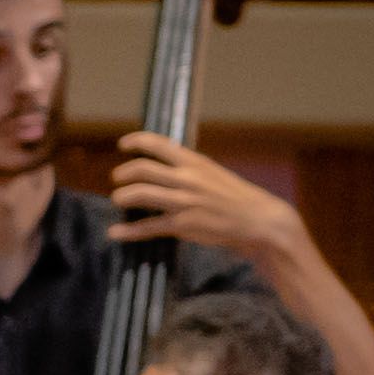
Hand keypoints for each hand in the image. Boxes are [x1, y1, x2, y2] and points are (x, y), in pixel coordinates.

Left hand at [108, 132, 310, 277]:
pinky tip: (115, 233)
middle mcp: (187, 178)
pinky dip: (128, 231)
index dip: (137, 141)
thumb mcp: (212, 173)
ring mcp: (184, 201)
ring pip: (140, 194)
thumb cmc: (235, 197)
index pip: (160, 144)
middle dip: (123, 173)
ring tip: (118, 200)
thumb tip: (165, 167)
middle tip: (117, 178)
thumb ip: (188, 170)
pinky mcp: (183, 224)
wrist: (258, 219)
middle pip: (142, 169)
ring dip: (122, 197)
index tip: (123, 144)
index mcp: (195, 162)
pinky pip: (148, 227)